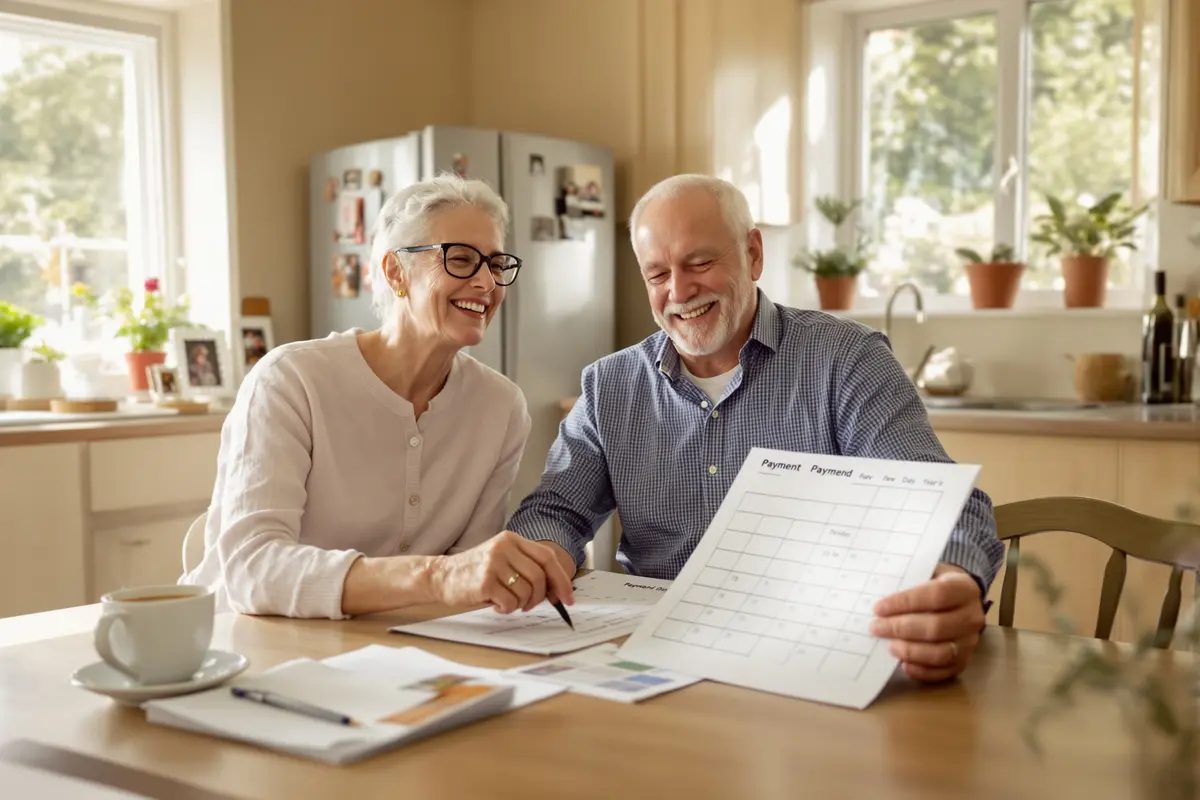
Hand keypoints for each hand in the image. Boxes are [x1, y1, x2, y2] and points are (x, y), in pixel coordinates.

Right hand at [429, 532, 574, 614]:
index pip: (547, 558)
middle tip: (529, 605)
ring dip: (521, 604)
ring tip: (507, 602)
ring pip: (526, 592)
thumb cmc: (475, 571)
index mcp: (512, 539)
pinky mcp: (484, 582)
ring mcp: (493, 563)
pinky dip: (507, 609)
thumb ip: (526, 567)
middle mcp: (504, 547)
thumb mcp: (501, 558)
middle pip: (539, 577)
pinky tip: (495, 604)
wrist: (441, 576)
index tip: (568, 597)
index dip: (561, 579)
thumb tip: (556, 591)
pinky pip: (510, 603)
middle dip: (540, 597)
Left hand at [870, 563, 984, 682]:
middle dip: (901, 629)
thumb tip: (880, 602)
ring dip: (911, 651)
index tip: (879, 608)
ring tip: (890, 646)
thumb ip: (908, 582)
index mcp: (964, 589)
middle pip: (937, 627)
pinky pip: (944, 671)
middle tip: (877, 628)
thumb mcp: (926, 573)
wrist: (959, 599)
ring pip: (942, 653)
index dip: (906, 602)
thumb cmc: (934, 584)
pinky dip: (922, 671)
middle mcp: (972, 617)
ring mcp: (970, 642)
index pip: (936, 595)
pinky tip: (904, 665)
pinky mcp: (965, 661)